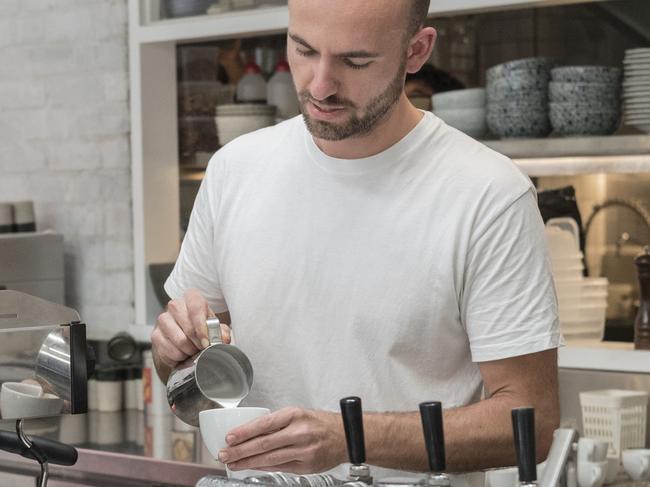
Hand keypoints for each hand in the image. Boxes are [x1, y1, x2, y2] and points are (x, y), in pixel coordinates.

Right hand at [151, 288, 230, 368]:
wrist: (185, 337)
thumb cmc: (201, 328)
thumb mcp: (214, 327)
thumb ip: (221, 332)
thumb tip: (223, 338)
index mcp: (191, 298)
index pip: (196, 305)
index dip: (202, 325)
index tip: (207, 341)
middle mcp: (175, 305)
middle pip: (188, 327)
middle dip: (198, 342)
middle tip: (203, 348)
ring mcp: (163, 320)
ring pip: (179, 340)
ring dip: (189, 350)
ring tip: (194, 350)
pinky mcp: (155, 335)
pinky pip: (170, 351)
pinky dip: (179, 357)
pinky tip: (183, 354)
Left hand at [218, 407, 346, 473]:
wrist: (346, 436)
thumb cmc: (320, 423)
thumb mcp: (299, 413)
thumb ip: (277, 422)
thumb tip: (251, 431)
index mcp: (295, 415)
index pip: (264, 424)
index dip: (245, 432)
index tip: (230, 437)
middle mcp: (299, 432)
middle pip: (264, 444)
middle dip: (240, 450)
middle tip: (225, 454)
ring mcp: (303, 450)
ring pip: (269, 458)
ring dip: (248, 462)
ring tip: (233, 463)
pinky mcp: (306, 466)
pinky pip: (280, 467)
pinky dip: (263, 467)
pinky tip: (252, 467)